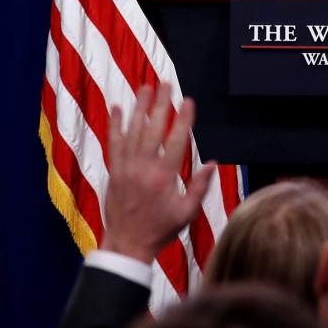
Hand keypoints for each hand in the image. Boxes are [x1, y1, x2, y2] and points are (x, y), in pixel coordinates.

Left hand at [99, 84, 215, 262]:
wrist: (128, 243)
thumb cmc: (161, 229)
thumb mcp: (187, 213)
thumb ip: (200, 187)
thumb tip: (213, 163)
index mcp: (164, 177)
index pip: (176, 141)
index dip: (183, 119)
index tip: (188, 101)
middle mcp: (144, 168)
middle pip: (153, 129)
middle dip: (160, 104)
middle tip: (165, 84)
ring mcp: (126, 168)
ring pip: (132, 131)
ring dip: (139, 108)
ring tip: (145, 88)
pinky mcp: (115, 170)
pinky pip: (114, 143)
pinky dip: (115, 124)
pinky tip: (117, 108)